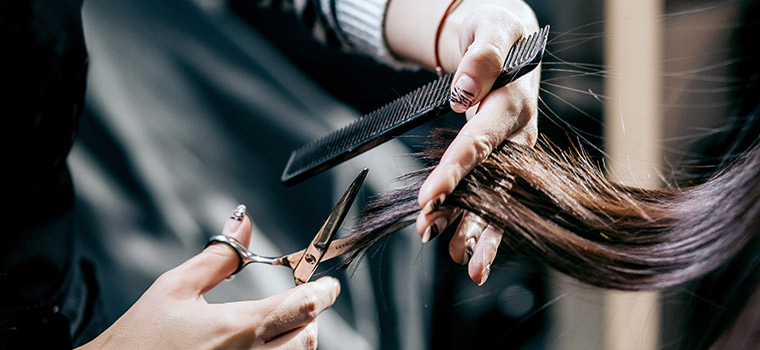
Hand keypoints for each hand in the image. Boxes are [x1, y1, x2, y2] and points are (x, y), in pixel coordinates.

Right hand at [77, 205, 340, 348]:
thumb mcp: (174, 287)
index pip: (301, 306)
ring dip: (296, 341)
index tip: (329, 284)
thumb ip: (218, 256)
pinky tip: (259, 348)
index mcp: (235, 328)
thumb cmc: (139, 337)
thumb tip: (243, 222)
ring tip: (276, 328)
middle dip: (308, 317)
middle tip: (297, 304)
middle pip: (308, 338)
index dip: (323, 292)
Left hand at [386, 0, 538, 284]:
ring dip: (473, 227)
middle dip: (466, 214)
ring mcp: (511, 151)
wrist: (508, 39)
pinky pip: (491, 194)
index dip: (455, 171)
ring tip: (455, 257)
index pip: (480, 142)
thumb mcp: (491, 29)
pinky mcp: (502, 159)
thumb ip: (482, 58)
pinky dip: (479, 222)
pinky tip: (462, 245)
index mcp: (514, 105)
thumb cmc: (497, 31)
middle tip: (435, 237)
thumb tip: (463, 92)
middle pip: (491, 181)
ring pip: (495, 197)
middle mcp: (517, 135)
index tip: (429, 196)